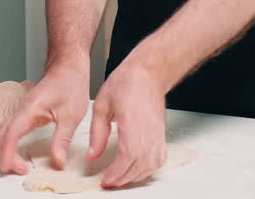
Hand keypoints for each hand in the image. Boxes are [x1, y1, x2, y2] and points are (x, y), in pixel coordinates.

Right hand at [0, 62, 89, 174]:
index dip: (9, 154)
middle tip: (22, 170)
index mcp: (29, 109)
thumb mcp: (71, 115)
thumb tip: (57, 161)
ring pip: (3, 133)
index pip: (10, 135)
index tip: (11, 168)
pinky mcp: (25, 112)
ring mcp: (21, 110)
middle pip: (1, 136)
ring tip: (21, 165)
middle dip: (7, 156)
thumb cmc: (70, 83)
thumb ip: (62, 139)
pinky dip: (11, 143)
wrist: (68, 66)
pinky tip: (21, 152)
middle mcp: (21, 109)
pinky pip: (10, 129)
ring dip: (8, 150)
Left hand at [88, 54, 168, 188]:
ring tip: (120, 178)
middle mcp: (148, 134)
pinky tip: (137, 170)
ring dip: (135, 177)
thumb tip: (93, 154)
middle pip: (139, 167)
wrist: (149, 72)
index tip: (105, 181)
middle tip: (109, 183)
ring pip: (150, 167)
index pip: (127, 159)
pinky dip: (148, 170)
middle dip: (123, 180)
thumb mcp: (102, 105)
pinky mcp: (161, 135)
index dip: (116, 174)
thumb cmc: (128, 82)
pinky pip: (159, 160)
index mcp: (132, 126)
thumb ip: (97, 133)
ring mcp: (157, 135)